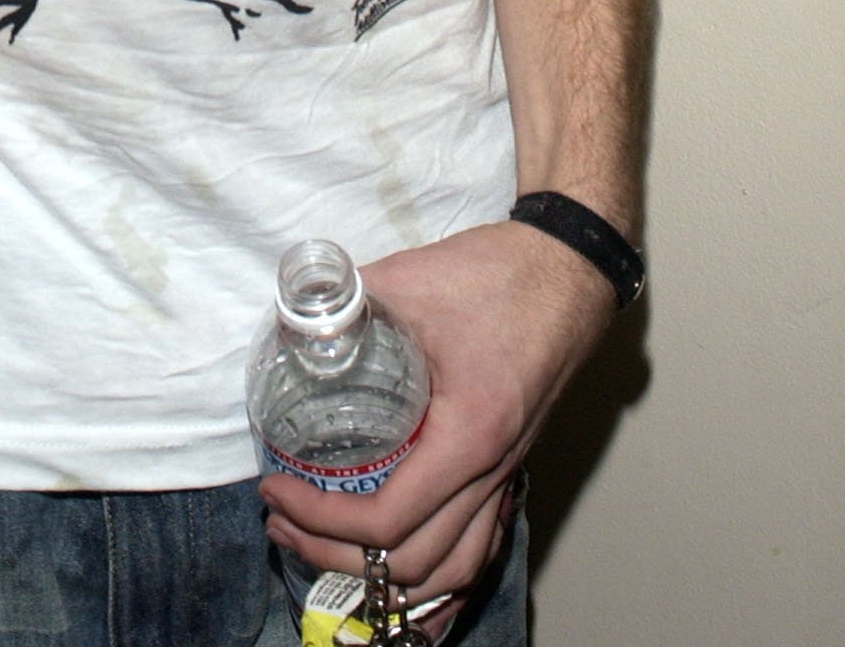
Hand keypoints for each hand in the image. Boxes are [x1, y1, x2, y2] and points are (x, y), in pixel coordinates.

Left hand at [258, 221, 613, 611]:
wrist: (566, 269)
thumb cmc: (498, 276)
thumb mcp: (410, 280)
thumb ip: (344, 302)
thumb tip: (287, 321)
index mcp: (469, 434)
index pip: (390, 516)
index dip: (323, 518)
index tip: (277, 488)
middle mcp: (492, 471)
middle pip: (415, 561)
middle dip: (339, 557)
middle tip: (283, 524)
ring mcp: (505, 474)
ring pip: (453, 569)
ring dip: (386, 575)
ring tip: (326, 547)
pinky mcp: (507, 465)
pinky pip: (477, 546)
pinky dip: (434, 570)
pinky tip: (395, 559)